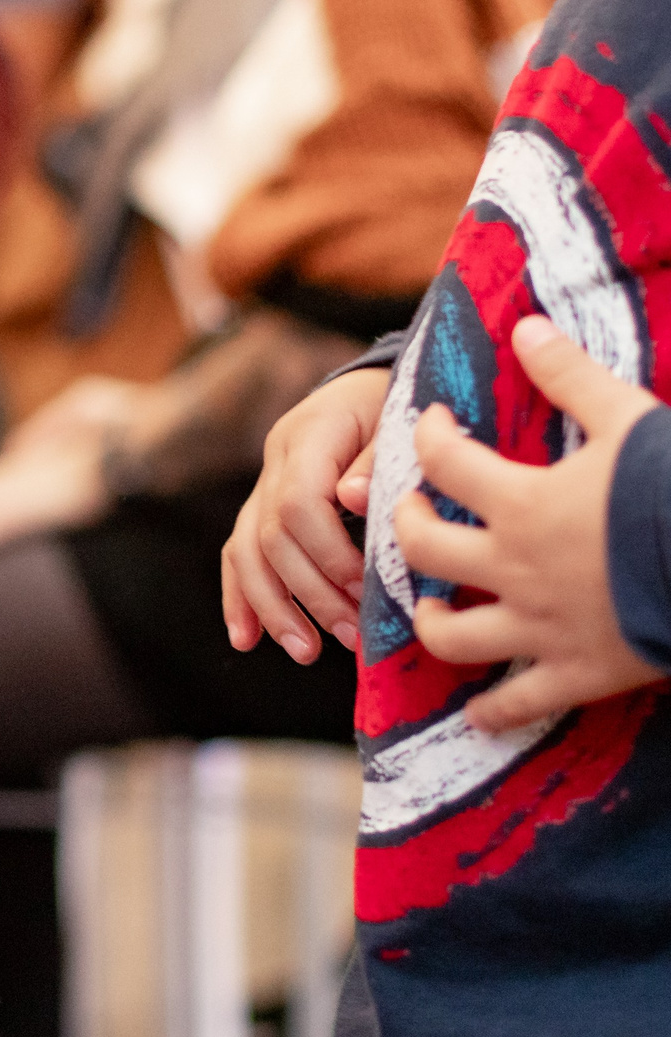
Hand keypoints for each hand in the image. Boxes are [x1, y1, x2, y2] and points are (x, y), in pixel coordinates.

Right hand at [222, 366, 389, 662]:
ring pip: (246, 549)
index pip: (298, 503)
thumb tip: (353, 499)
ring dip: (273, 606)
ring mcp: (265, 480)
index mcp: (310, 432)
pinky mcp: (266, 503)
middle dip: (309, 592)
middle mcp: (276, 457)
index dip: (329, 554)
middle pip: (270, 535)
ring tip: (305, 651)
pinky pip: (240, 552)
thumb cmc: (408, 405)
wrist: (388, 384)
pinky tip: (247, 638)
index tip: (368, 589)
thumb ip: (381, 459)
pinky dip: (242, 596)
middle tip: (351, 635)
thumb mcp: (407, 420)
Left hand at [395, 317, 665, 733]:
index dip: (429, 436)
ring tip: (433, 608)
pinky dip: (493, 709)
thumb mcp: (628, 418)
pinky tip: (479, 709)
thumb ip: (569, 376)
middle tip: (416, 514)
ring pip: (451, 636)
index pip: (443, 462)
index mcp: (521, 503)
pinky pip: (517, 703)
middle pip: (424, 549)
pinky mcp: (577, 673)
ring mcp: (541, 627)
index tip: (432, 424)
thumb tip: (523, 326)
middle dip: (409, 527)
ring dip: (431, 621)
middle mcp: (514, 568)